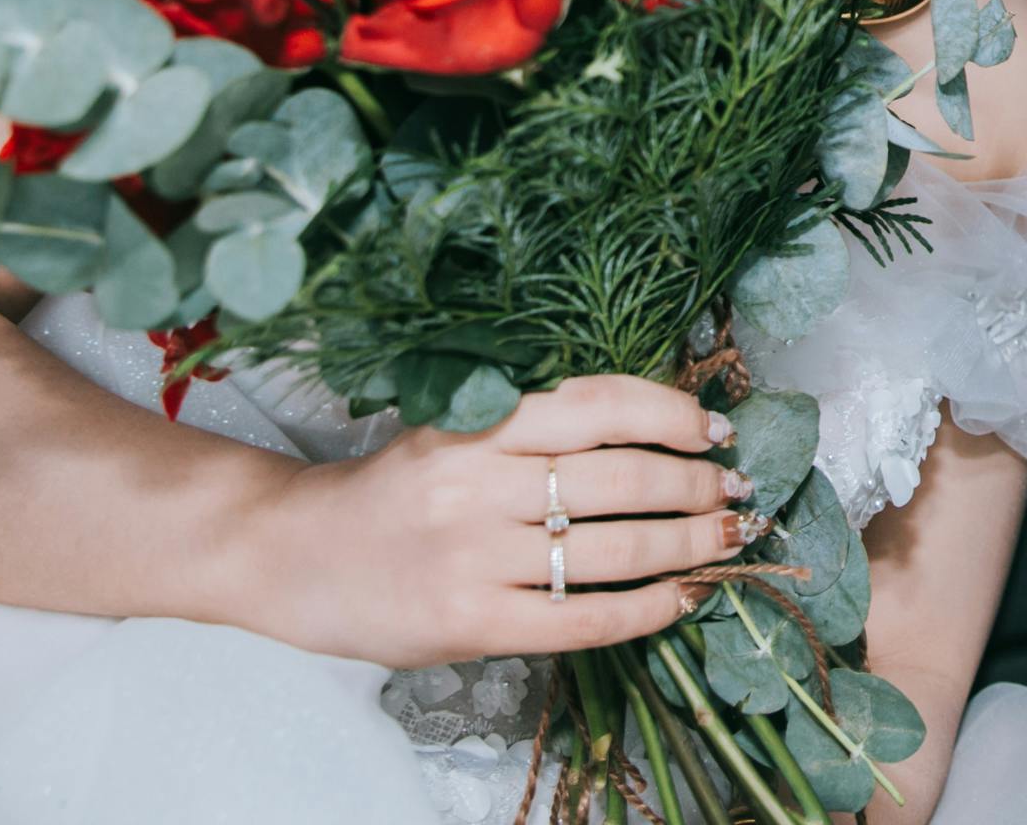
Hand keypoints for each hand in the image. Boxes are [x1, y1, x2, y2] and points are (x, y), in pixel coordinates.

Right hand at [229, 374, 756, 664]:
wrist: (291, 555)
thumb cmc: (388, 492)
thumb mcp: (451, 434)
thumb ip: (531, 429)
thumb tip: (652, 433)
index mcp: (477, 422)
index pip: (599, 403)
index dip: (672, 414)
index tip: (717, 430)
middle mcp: (477, 482)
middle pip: (620, 476)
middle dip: (695, 485)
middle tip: (735, 492)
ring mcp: (473, 556)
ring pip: (611, 546)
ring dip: (686, 544)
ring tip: (724, 539)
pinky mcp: (470, 622)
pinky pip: (581, 617)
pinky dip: (645, 609)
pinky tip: (680, 599)